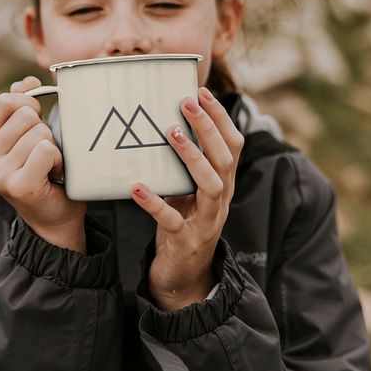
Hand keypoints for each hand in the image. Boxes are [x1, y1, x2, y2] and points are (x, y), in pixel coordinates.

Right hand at [0, 76, 86, 251]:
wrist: (52, 217)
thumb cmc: (39, 170)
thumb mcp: (24, 135)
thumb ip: (21, 105)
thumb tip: (27, 82)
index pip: (5, 101)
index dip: (29, 105)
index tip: (35, 124)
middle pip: (25, 115)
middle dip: (42, 130)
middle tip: (41, 153)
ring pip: (39, 132)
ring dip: (52, 147)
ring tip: (46, 166)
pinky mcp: (19, 185)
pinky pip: (46, 149)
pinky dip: (58, 159)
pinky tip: (52, 175)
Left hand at [131, 87, 243, 310]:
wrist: (184, 278)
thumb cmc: (183, 224)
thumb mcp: (188, 191)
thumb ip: (184, 164)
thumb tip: (167, 122)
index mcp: (223, 184)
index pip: (232, 145)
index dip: (221, 118)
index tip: (202, 91)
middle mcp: (221, 200)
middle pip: (224, 159)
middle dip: (207, 128)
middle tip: (186, 101)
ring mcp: (206, 222)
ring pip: (210, 185)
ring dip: (192, 156)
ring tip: (170, 132)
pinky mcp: (185, 241)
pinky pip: (172, 220)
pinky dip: (155, 202)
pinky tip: (137, 187)